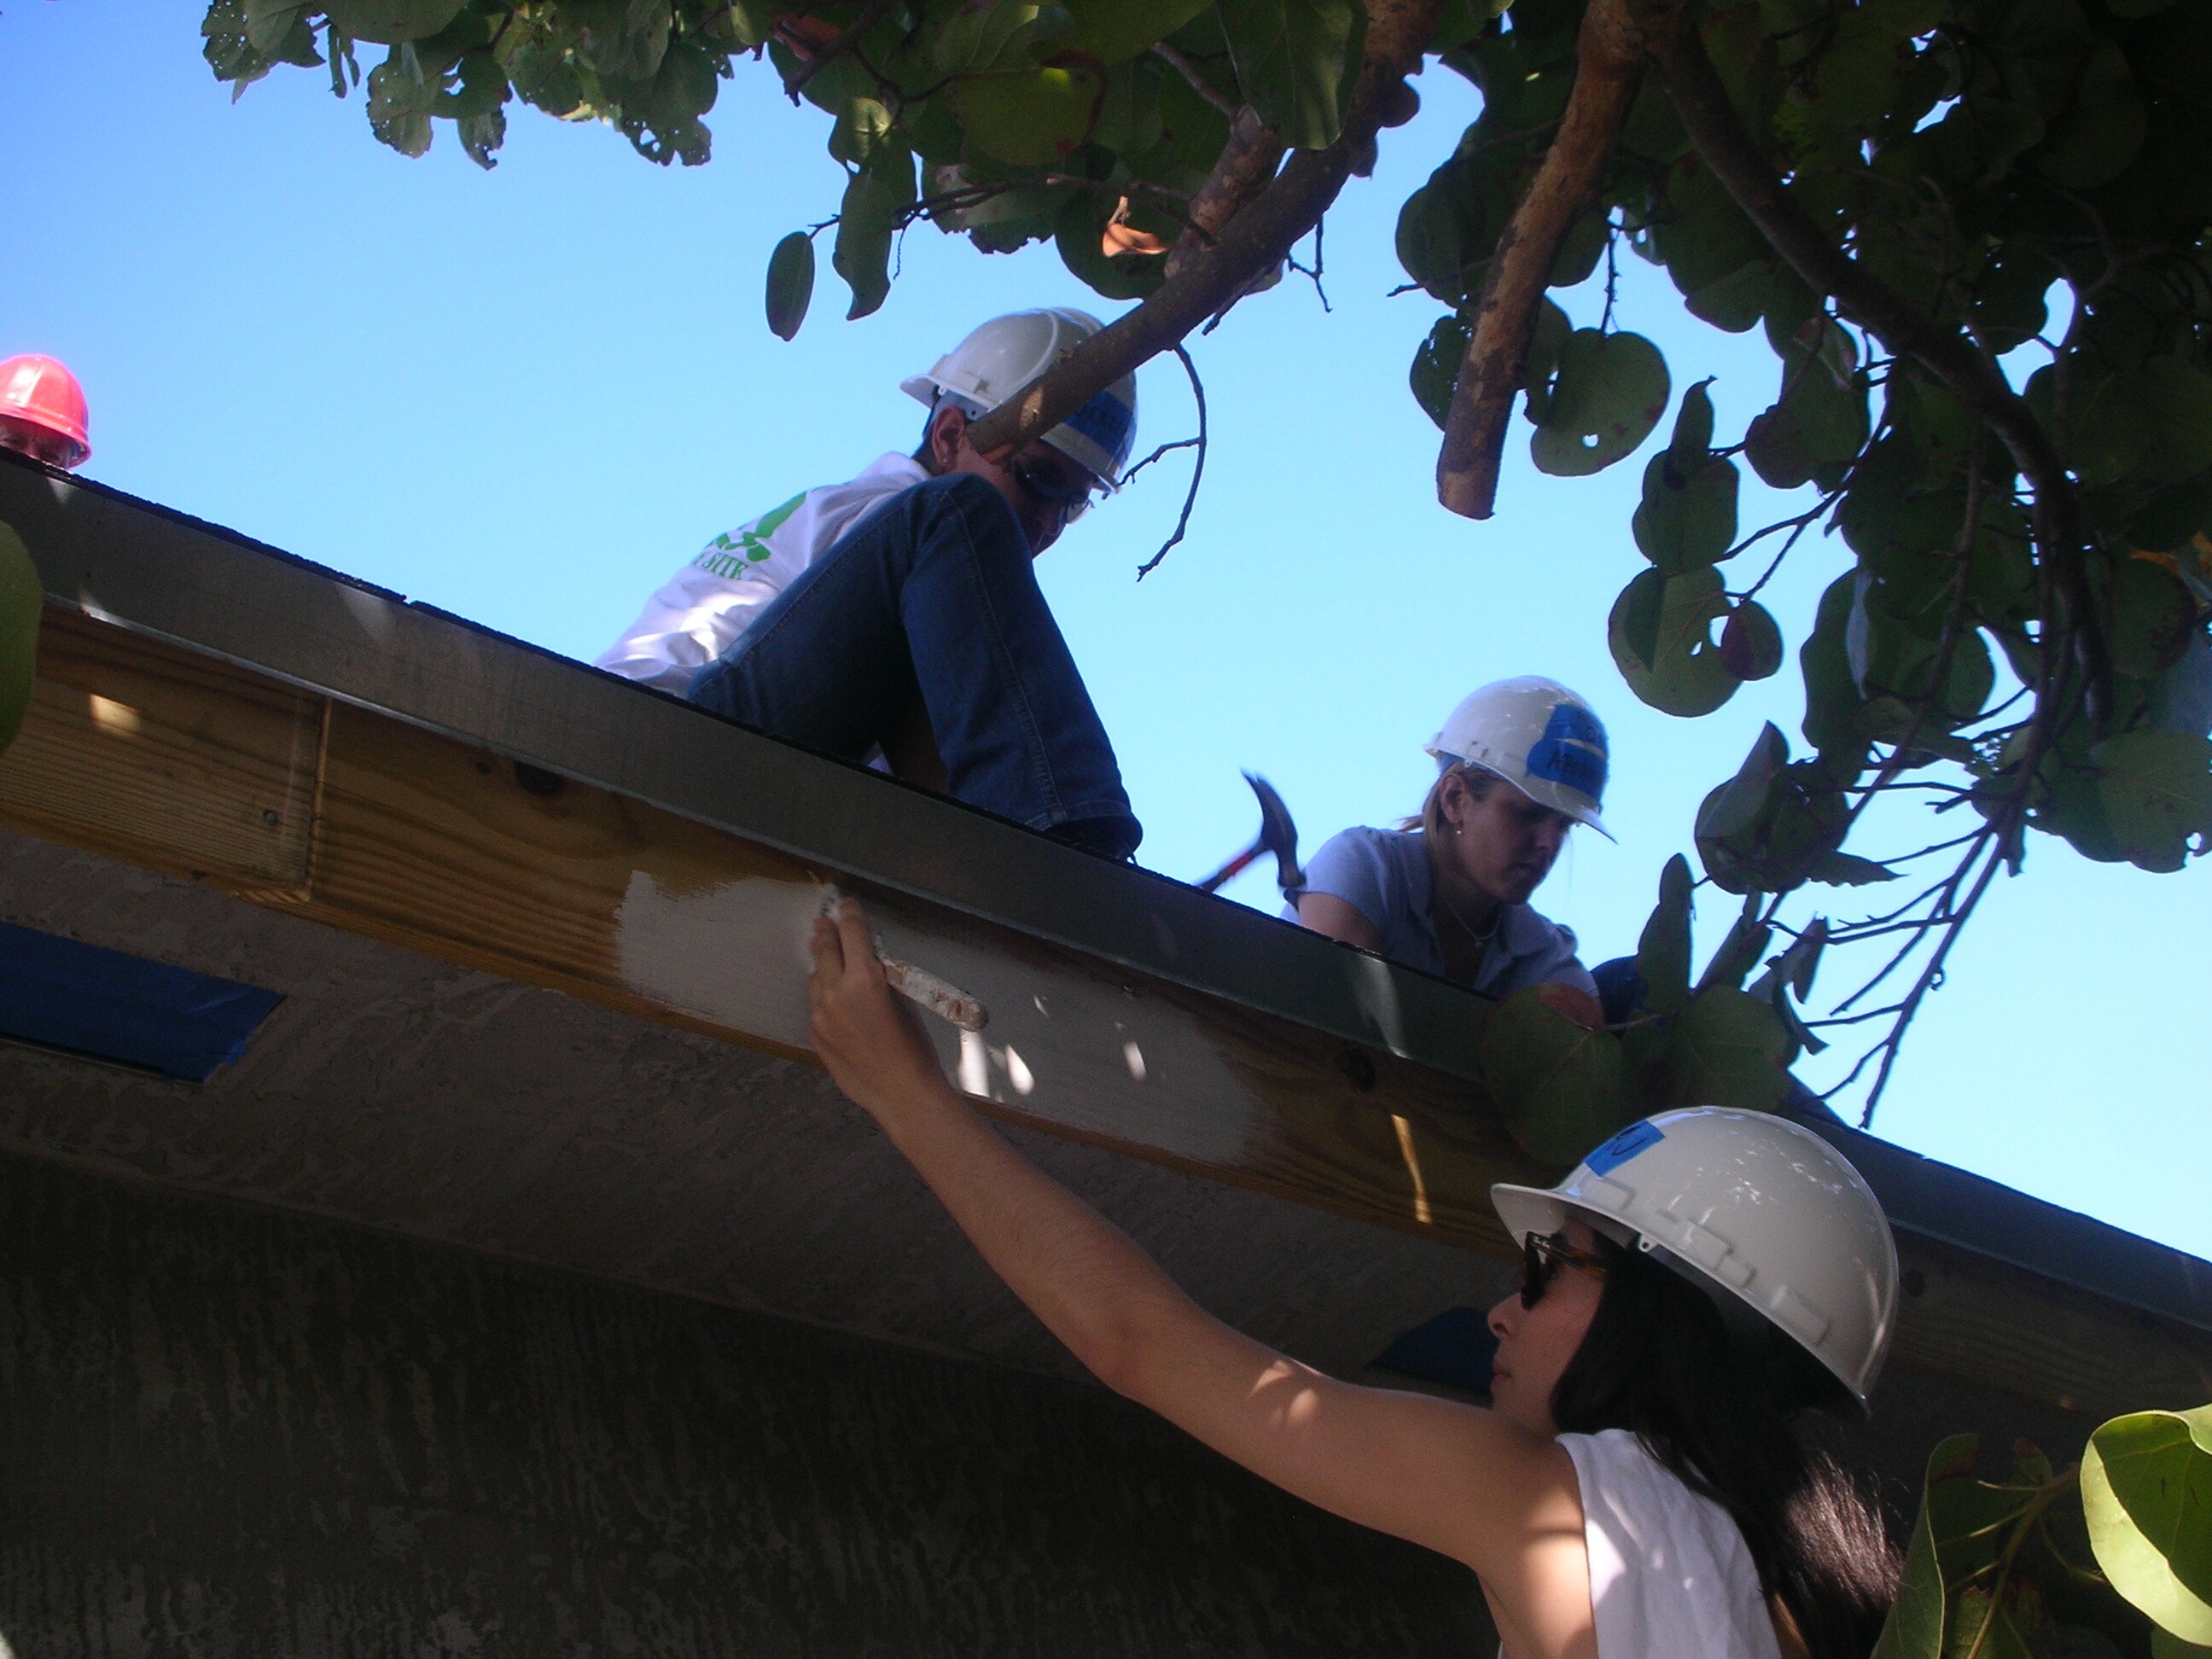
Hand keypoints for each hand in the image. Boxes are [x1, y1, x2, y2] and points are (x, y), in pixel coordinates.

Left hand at [807, 899, 953, 1117]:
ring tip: (826, 957)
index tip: (845, 904)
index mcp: (865, 979)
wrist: (900, 1092)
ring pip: (816, 979)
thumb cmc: (914, 1047)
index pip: (852, 933)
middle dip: (826, 933)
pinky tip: (834, 1000)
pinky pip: (816, 1006)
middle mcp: (836, 992)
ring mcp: (821, 1015)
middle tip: (824, 922)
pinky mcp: (815, 1035)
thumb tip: (868, 962)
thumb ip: (881, 977)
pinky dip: (824, 997)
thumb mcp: (904, 1000)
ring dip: (823, 967)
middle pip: (825, 950)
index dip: (849, 915)